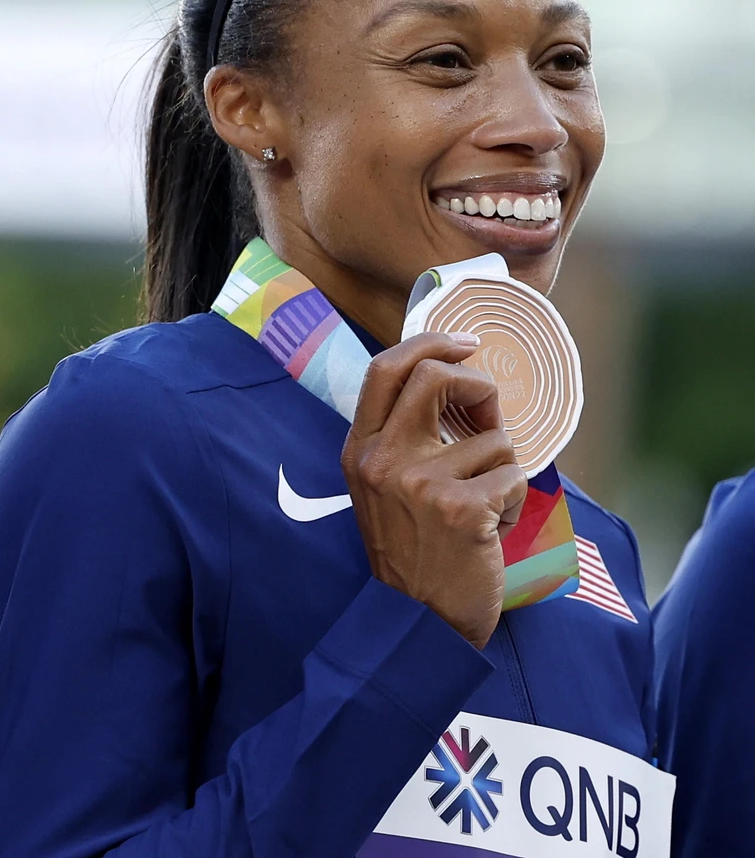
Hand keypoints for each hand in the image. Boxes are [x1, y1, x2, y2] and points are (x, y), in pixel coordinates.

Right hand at [341, 332, 527, 649]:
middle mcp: (382, 460)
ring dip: (502, 468)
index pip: (386, 368)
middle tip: (490, 416)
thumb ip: (403, 436)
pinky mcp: (461, 510)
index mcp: (361, 450)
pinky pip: (513, 476)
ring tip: (483, 505)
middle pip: (437, 376)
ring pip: (493, 437)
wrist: (417, 625)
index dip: (431, 342)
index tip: (466, 344)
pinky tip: (491, 529)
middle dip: (479, 388)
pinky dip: (514, 501)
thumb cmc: (411, 550)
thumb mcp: (383, 487)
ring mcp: (420, 484)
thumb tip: (455, 378)